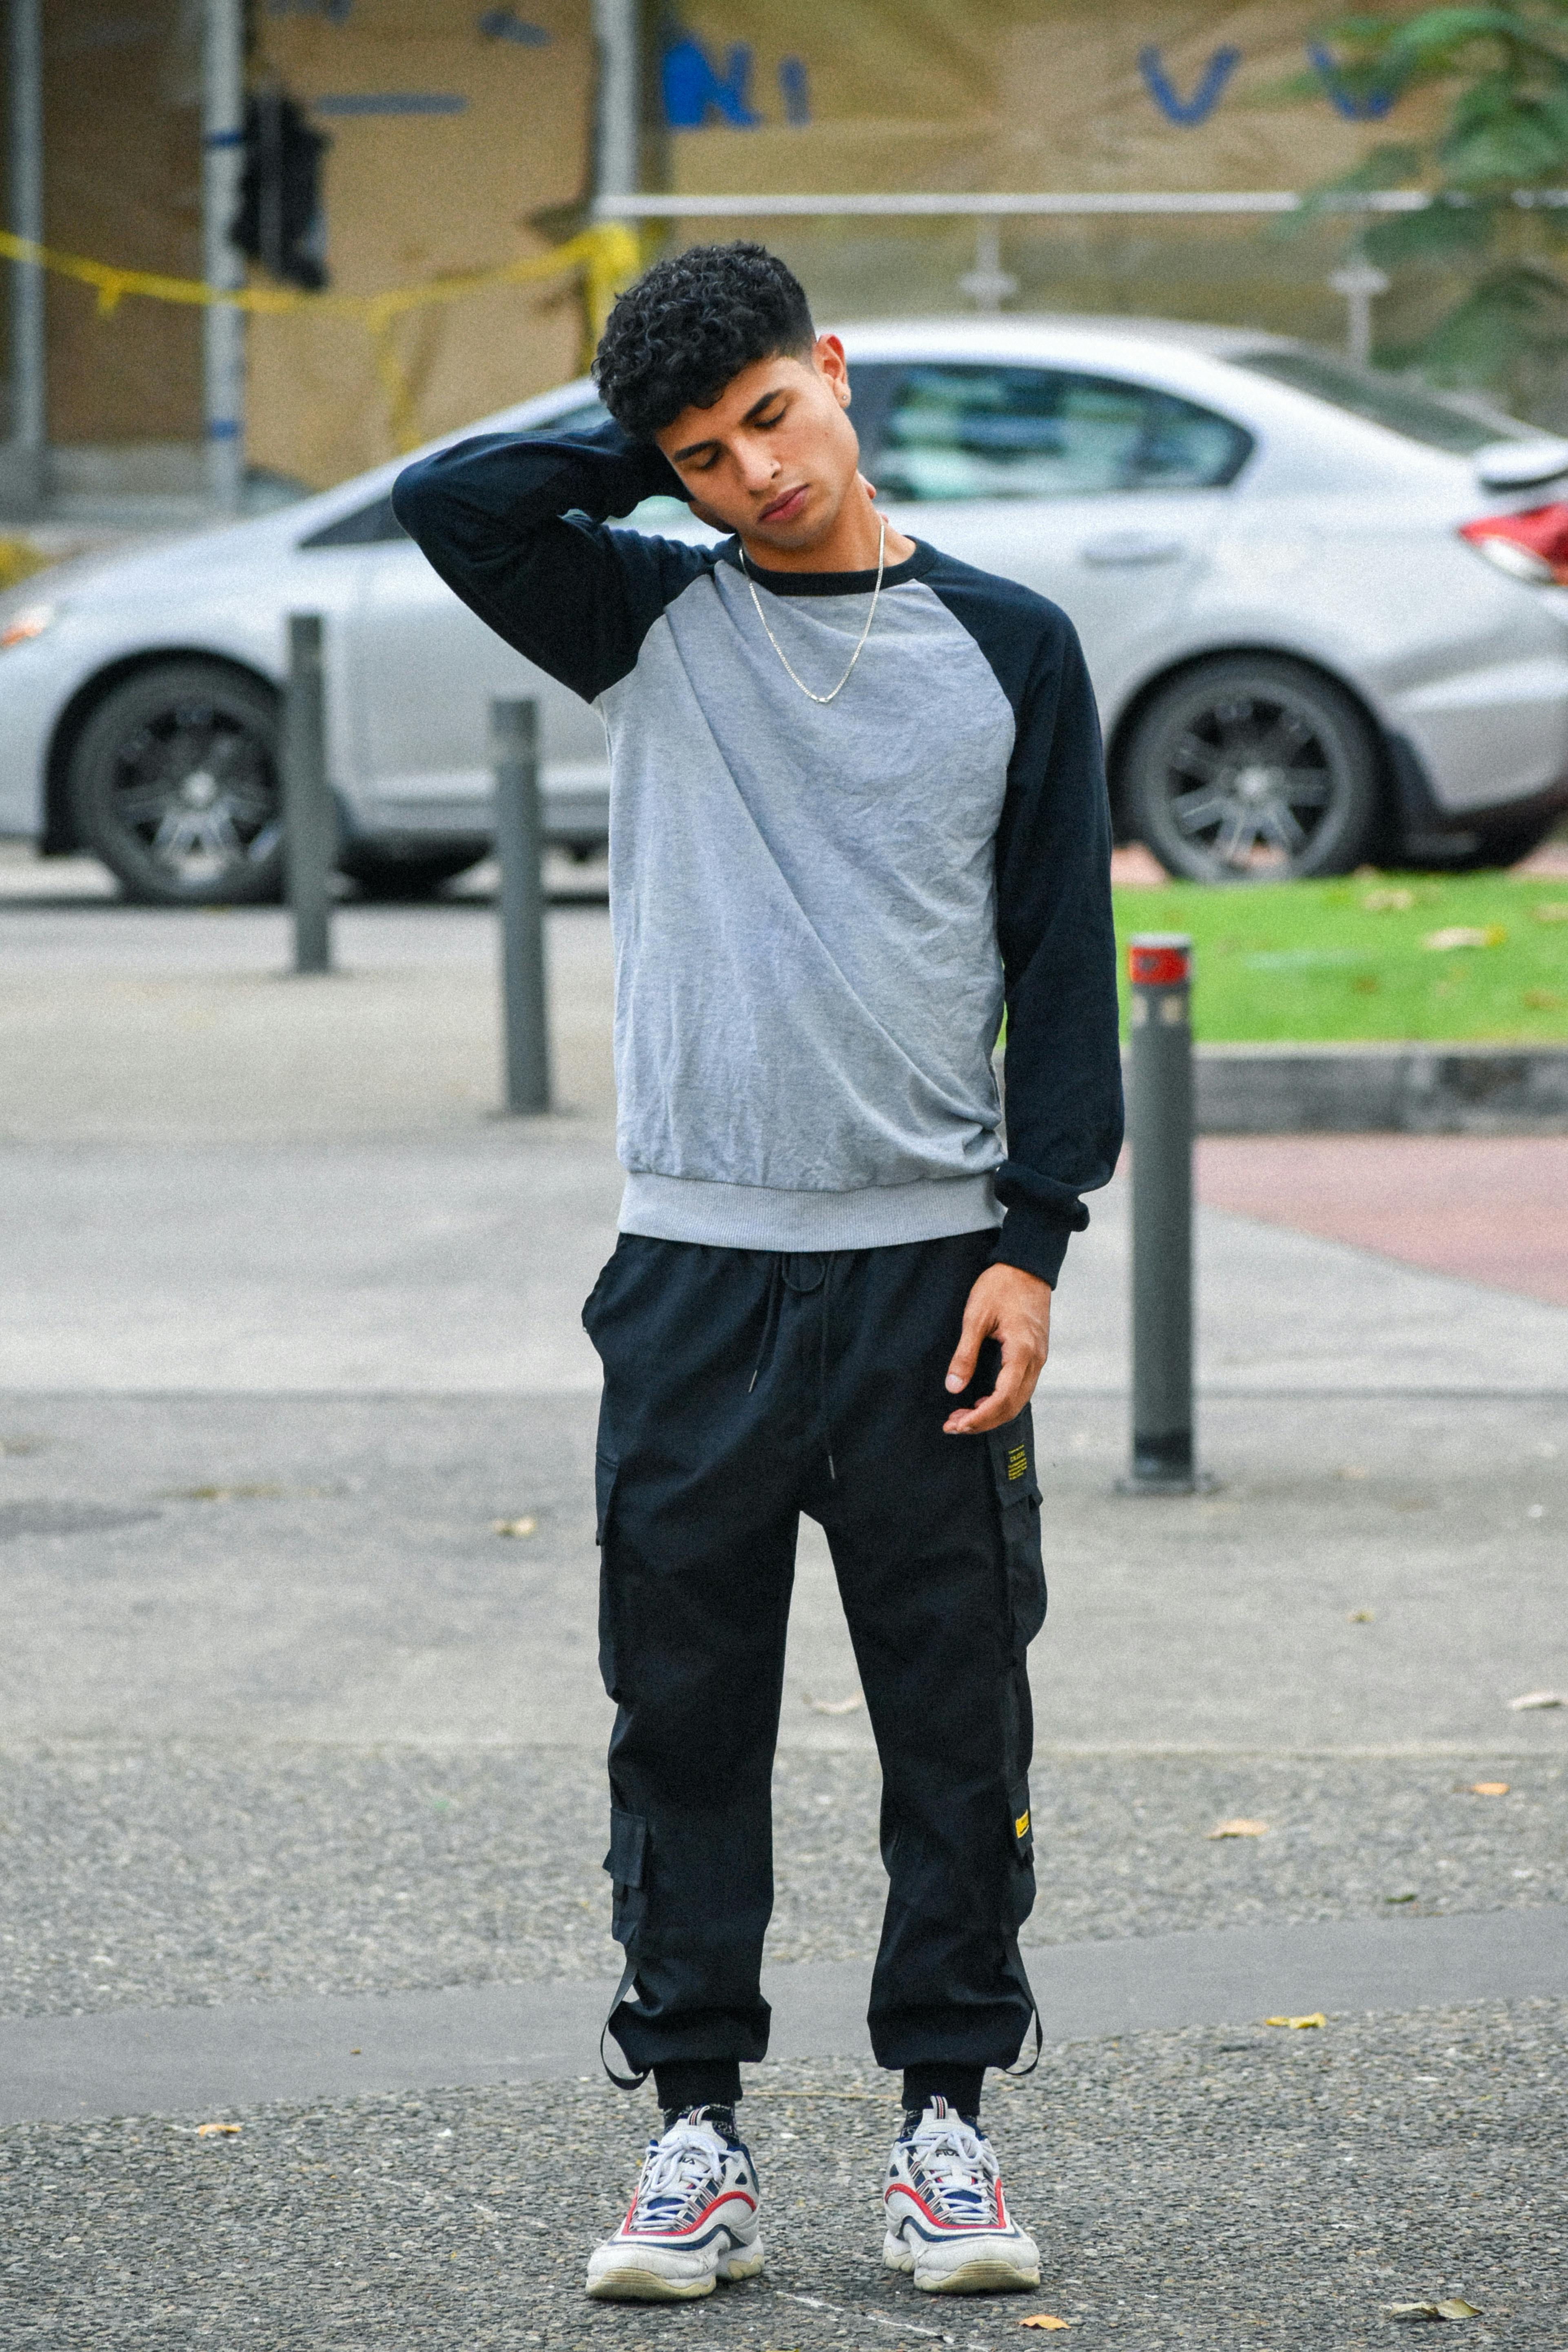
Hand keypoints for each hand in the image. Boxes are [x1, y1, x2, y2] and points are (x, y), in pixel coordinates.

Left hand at [942, 1263, 1051, 1434]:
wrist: (1026, 1266)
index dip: (980, 1417)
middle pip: (1012, 1406)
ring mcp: (1039, 1358)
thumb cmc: (1000, 1286)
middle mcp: (1036, 1360)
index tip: (957, 1424)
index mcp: (1022, 1352)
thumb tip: (953, 1387)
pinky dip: (1002, 1400)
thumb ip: (965, 1354)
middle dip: (983, 1421)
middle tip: (954, 1425)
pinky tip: (982, 1401)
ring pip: (1018, 1400)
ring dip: (992, 1413)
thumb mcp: (975, 1317)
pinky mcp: (1036, 1354)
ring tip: (963, 1417)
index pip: (1003, 1399)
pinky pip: (1021, 1387)